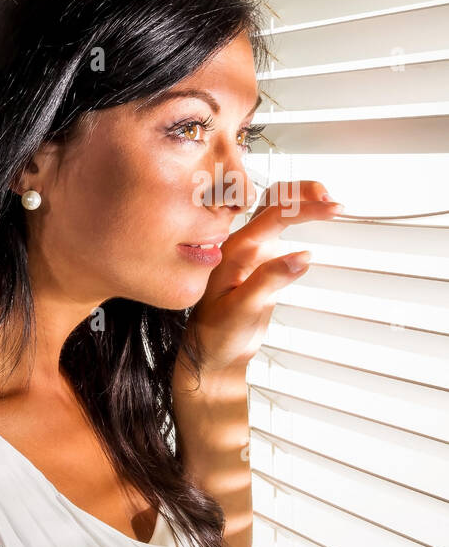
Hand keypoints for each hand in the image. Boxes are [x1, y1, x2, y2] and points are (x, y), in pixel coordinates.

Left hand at [178, 179, 343, 380]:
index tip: (333, 208)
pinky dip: (300, 218)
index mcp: (233, 251)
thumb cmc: (218, 334)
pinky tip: (318, 219)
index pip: (272, 216)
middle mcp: (242, 246)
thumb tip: (304, 256)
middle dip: (303, 194)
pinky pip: (281, 231)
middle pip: (273, 202)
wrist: (214, 353)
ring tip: (329, 204)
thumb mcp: (242, 310)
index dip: (304, 208)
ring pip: (277, 212)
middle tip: (334, 202)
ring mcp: (253, 253)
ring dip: (301, 201)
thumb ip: (269, 281)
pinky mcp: (264, 263)